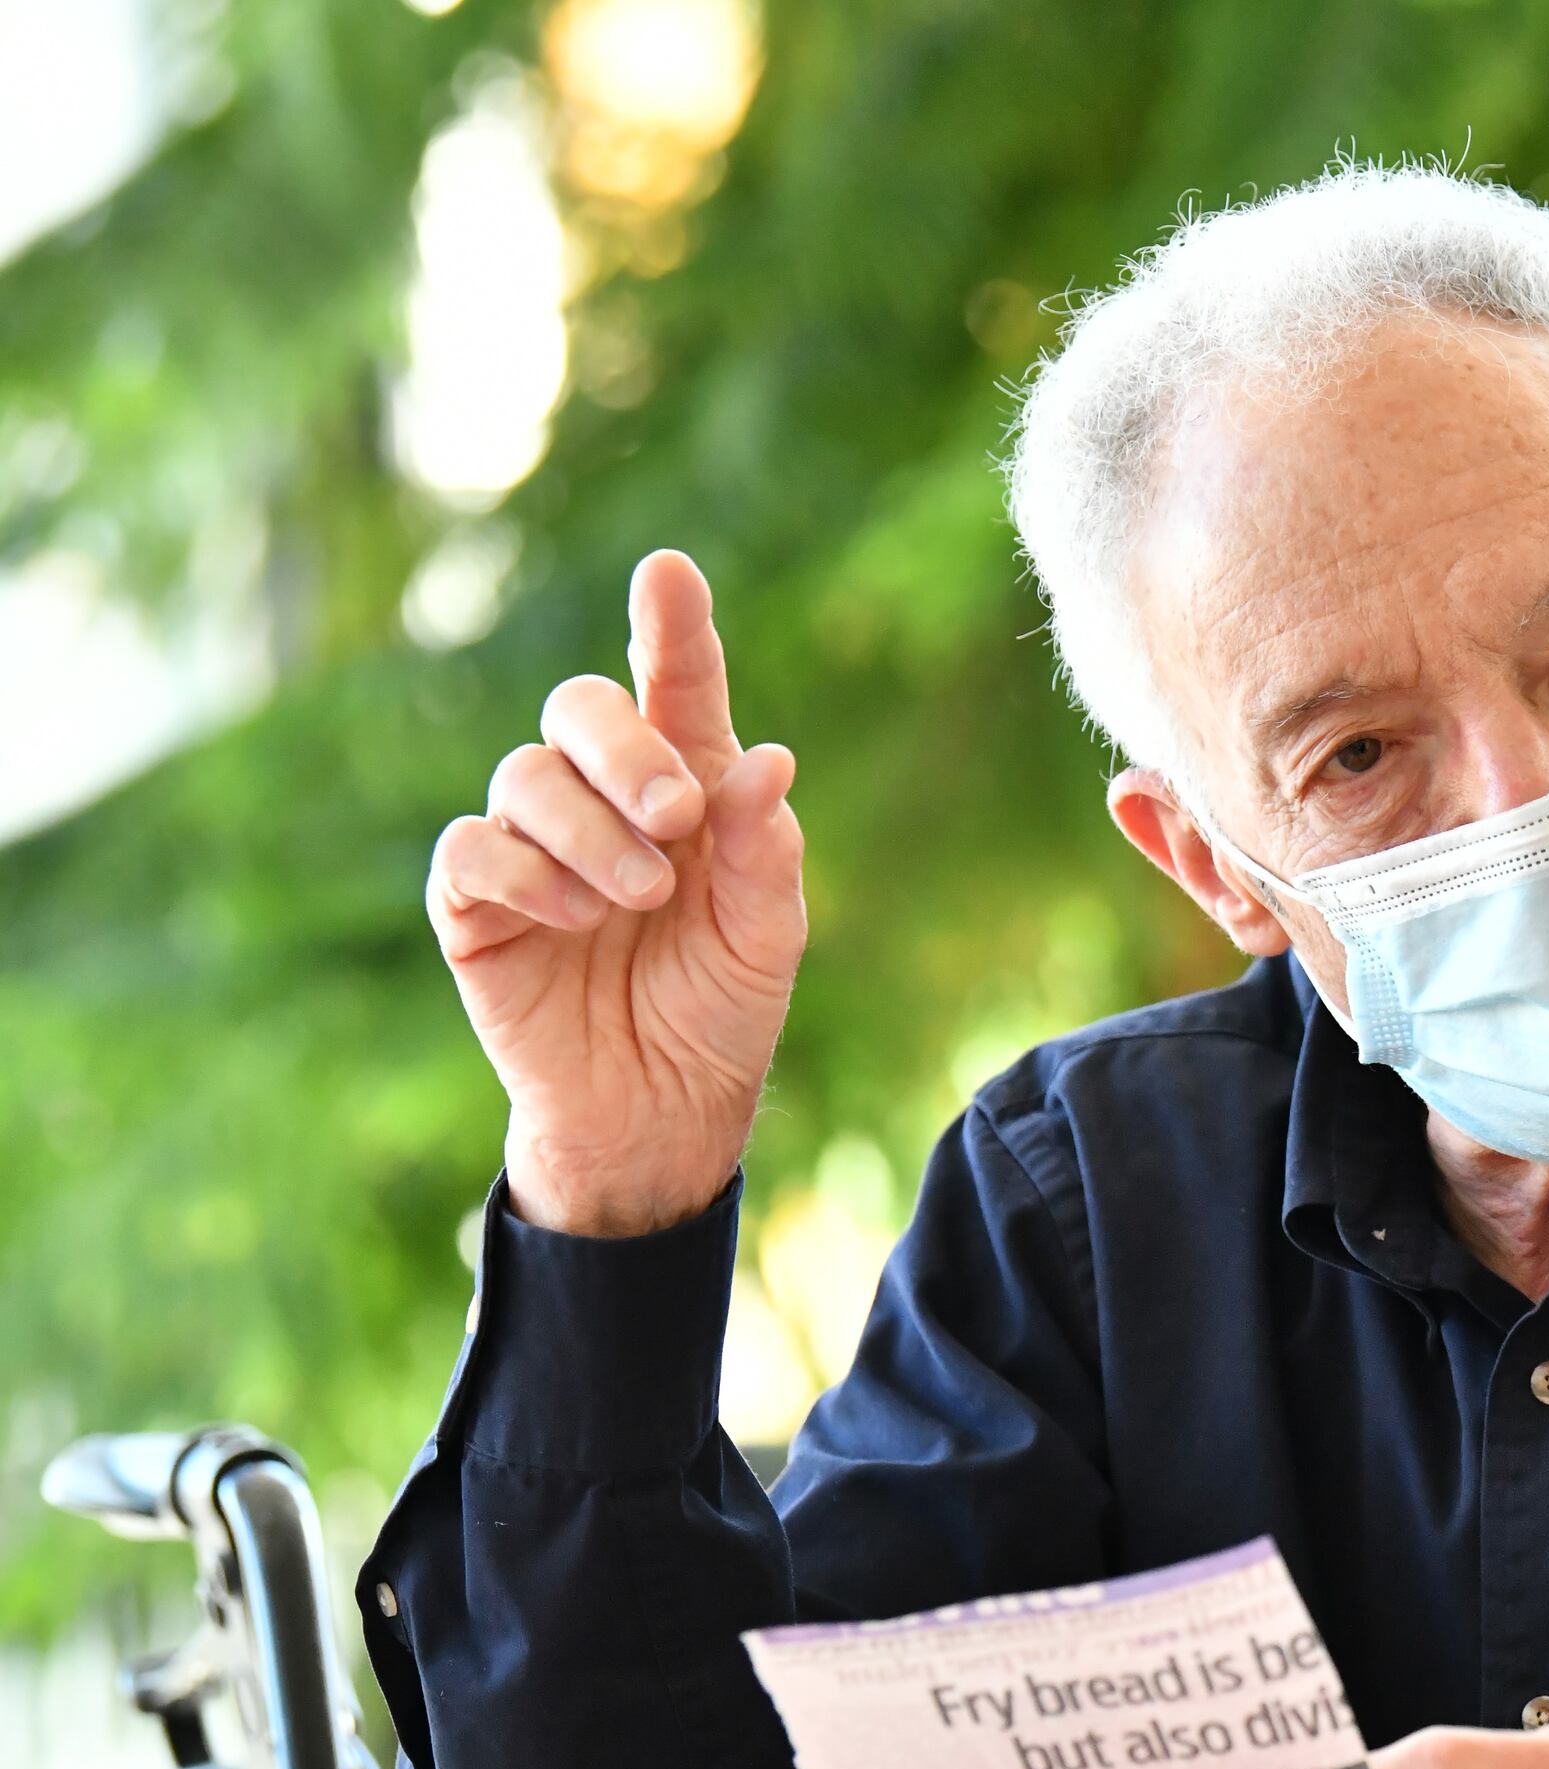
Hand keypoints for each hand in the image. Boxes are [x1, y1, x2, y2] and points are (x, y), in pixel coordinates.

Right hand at [427, 550, 804, 1236]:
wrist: (660, 1110)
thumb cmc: (719, 1011)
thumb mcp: (767, 935)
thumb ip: (767, 850)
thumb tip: (771, 760)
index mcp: (687, 788)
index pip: (676, 687)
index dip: (672, 627)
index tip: (670, 573)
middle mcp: (601, 799)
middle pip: (578, 705)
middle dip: (626, 747)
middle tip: (677, 817)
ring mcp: (531, 845)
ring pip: (525, 775)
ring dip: (588, 829)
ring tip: (637, 899)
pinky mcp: (474, 904)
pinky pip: (472, 849)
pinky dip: (526, 872)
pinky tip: (575, 917)